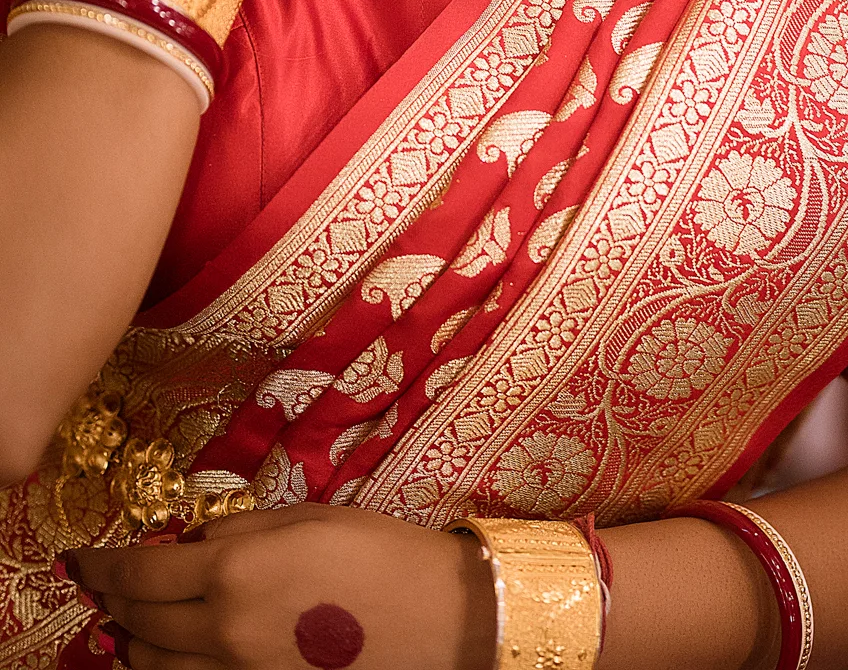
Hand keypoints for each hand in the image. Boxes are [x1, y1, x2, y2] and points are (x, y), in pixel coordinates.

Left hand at [75, 503, 495, 669]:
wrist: (437, 620)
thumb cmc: (380, 553)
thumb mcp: (307, 517)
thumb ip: (241, 527)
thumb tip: (194, 540)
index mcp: (234, 569)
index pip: (141, 572)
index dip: (105, 565)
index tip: (85, 559)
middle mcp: (223, 630)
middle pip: (141, 624)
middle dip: (117, 602)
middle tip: (107, 584)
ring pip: (156, 669)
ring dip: (138, 644)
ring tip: (136, 623)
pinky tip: (179, 655)